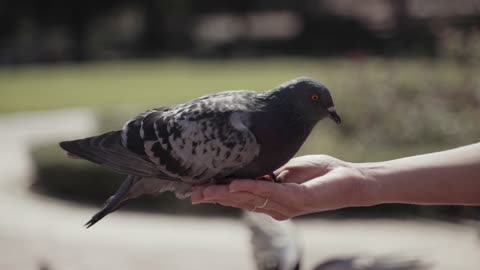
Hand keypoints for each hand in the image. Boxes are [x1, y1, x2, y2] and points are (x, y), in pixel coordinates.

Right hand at [191, 155, 369, 219]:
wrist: (349, 179)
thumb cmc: (320, 173)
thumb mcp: (286, 170)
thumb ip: (267, 173)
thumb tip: (244, 171)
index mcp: (270, 198)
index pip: (239, 196)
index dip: (217, 193)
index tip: (196, 190)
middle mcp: (274, 206)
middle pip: (239, 200)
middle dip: (214, 196)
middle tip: (191, 194)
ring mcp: (285, 205)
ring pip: (249, 198)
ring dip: (225, 193)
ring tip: (205, 191)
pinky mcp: (297, 200)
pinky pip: (270, 191)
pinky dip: (251, 186)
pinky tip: (234, 183)